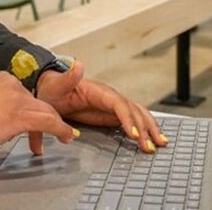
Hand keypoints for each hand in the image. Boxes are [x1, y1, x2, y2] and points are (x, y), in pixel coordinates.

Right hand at [0, 71, 77, 154]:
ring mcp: (17, 99)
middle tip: (59, 128)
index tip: (39, 117)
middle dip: (50, 117)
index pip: (27, 93)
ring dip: (59, 125)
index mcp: (3, 78)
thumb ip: (0, 102)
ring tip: (67, 135)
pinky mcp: (19, 116)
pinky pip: (48, 122)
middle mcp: (12, 84)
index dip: (36, 108)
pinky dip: (61, 130)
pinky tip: (67, 136)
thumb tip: (8, 116)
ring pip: (47, 111)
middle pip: (39, 102)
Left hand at [34, 61, 167, 153]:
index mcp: (99, 91)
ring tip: (160, 142)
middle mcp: (110, 97)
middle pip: (132, 111)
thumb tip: (78, 64)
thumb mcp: (57, 85)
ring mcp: (112, 105)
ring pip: (137, 114)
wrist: (50, 90)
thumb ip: (69, 77)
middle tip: (150, 146)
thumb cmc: (53, 88)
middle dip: (143, 128)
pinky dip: (145, 128)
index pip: (119, 104)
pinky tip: (153, 137)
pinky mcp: (111, 113)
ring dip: (150, 128)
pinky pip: (132, 120)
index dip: (128, 119)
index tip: (134, 134)